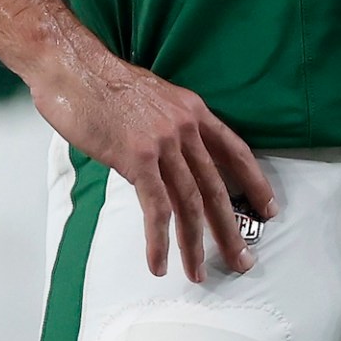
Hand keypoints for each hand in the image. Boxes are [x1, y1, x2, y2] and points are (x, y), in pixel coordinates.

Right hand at [28, 42, 274, 282]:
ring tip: (199, 273)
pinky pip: (155, 208)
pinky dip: (159, 241)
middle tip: (243, 260)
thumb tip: (167, 161)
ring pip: (190, 204)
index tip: (268, 210)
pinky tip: (159, 263)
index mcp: (194, 111)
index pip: (236, 152)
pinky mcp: (137, 159)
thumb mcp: (151, 99)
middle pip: (217, 187)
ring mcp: (164, 144)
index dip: (255, 183)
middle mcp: (186, 128)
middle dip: (231, 229)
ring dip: (195, 245)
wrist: (72, 67)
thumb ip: (167, 129)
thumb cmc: (101, 83)